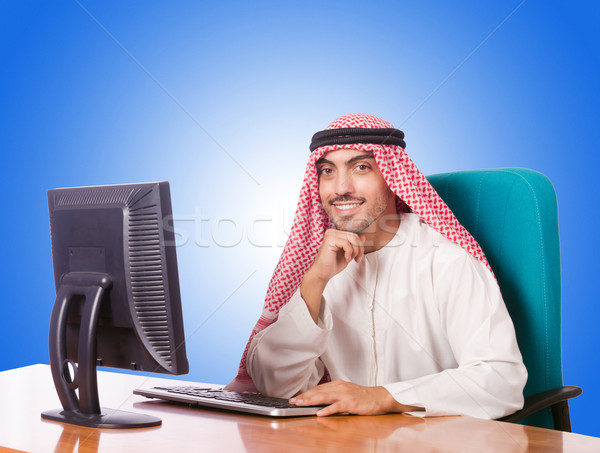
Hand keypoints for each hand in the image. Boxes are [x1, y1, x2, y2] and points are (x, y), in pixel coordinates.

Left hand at [289, 380, 418, 416]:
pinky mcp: (351, 404)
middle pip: (318, 391)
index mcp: (338, 384)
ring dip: (310, 401)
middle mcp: (340, 387)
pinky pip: (337, 407)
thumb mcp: (346, 392)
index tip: (295, 398)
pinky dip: (327, 410)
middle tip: (292, 401)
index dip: (306, 393)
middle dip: (304, 397)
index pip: (318, 388)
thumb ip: (333, 394)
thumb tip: (319, 399)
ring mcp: (345, 395)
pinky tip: (320, 413)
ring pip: (324, 397)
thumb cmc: (363, 397)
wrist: (381, 397)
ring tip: (300, 404)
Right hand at [300, 230, 364, 322]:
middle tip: (357, 259)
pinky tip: (346, 259)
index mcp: (336, 234)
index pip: (354, 235)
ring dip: (355, 251)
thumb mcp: (348, 254)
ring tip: (350, 259)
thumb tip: (364, 236)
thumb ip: (355, 245)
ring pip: (352, 239)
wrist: (322, 273)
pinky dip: (349, 253)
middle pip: (355, 236)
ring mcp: (331, 235)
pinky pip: (346, 243)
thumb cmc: (332, 265)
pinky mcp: (330, 240)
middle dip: (359, 249)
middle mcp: (332, 232)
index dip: (360, 246)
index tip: (358, 257)